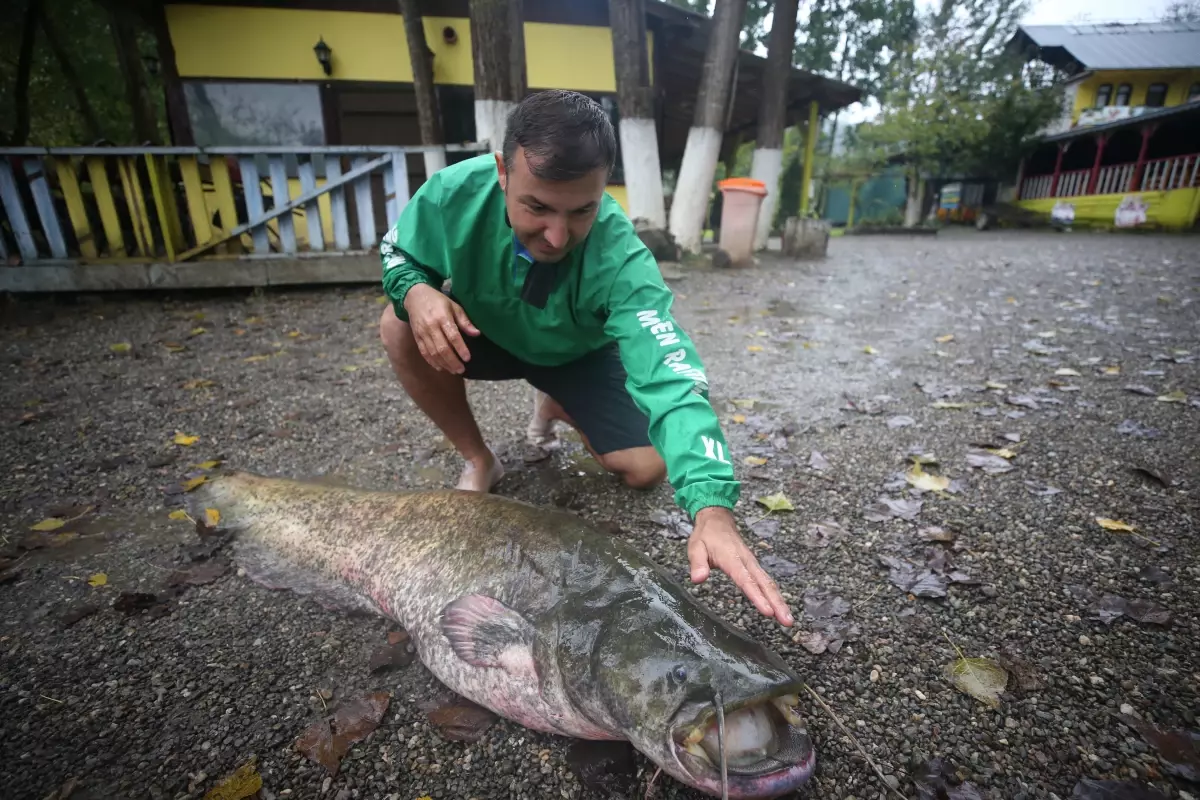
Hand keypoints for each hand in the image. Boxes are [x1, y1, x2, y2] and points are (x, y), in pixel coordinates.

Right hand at [403, 284, 479, 373]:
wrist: (414, 296)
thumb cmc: (438, 301)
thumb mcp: (454, 306)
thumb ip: (465, 321)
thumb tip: (477, 334)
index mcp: (442, 317)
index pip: (453, 336)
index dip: (460, 348)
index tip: (468, 358)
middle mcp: (431, 326)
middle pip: (442, 348)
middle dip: (452, 361)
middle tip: (461, 370)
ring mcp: (422, 333)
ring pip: (433, 353)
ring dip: (444, 364)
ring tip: (454, 371)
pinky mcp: (417, 337)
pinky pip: (424, 352)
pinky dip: (432, 362)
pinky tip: (440, 367)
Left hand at [687, 507, 793, 626]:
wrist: (717, 520)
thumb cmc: (706, 535)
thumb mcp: (695, 547)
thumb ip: (697, 564)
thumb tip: (698, 579)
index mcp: (732, 559)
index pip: (746, 580)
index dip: (757, 596)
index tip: (768, 611)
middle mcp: (747, 561)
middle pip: (764, 583)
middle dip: (777, 603)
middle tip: (788, 621)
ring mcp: (752, 563)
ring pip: (768, 583)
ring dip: (779, 601)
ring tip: (788, 620)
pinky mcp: (753, 566)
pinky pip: (766, 581)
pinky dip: (774, 594)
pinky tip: (780, 607)